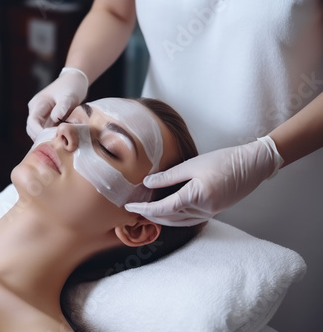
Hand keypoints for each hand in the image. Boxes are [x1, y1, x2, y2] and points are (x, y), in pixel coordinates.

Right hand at [27, 67, 88, 139]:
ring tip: (59, 143)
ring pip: (38, 132)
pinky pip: (46, 131)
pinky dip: (51, 136)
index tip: (50, 139)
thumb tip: (55, 118)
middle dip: (42, 138)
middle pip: (32, 129)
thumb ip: (62, 106)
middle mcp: (36, 111)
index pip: (32, 121)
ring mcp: (41, 116)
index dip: (38, 132)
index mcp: (38, 103)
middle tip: (56, 144)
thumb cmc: (71, 87)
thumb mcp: (69, 96)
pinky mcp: (48, 120)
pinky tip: (60, 140)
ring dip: (46, 138)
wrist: (75, 82)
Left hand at [125, 136, 283, 225]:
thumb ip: (169, 176)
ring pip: (179, 221)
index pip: (163, 208)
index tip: (129, 206)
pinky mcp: (213, 211)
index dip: (144, 209)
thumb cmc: (224, 160)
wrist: (253, 165)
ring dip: (161, 218)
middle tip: (134, 210)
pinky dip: (175, 217)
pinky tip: (168, 211)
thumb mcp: (193, 164)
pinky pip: (189, 220)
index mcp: (196, 196)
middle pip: (169, 218)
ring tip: (146, 212)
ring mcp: (209, 213)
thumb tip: (147, 183)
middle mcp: (203, 209)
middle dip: (150, 216)